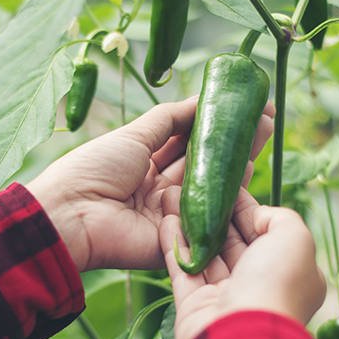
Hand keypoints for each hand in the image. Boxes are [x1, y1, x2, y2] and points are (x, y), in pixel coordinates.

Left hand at [26, 97, 274, 271]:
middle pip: (203, 163)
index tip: (240, 105)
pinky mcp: (179, 239)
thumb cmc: (93, 169)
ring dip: (236, 160)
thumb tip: (200, 100)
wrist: (73, 215)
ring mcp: (171, 215)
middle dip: (232, 139)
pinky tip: (249, 168)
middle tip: (264, 116)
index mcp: (141, 164)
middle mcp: (158, 190)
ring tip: (263, 131)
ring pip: (209, 186)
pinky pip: (207, 215)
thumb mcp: (132, 135)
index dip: (211, 124)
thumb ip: (169, 119)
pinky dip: (227, 194)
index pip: (185, 141)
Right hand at [160, 187, 326, 338]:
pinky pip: (183, 269)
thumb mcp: (296, 239)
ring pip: (205, 253)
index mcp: (289, 272)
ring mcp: (225, 297)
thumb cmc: (276, 285)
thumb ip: (281, 218)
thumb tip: (258, 215)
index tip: (227, 184)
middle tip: (196, 185)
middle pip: (234, 242)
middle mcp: (258, 285)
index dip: (247, 207)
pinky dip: (174, 245)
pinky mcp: (195, 305)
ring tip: (174, 196)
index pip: (266, 233)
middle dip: (214, 213)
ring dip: (190, 224)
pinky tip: (166, 219)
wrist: (242, 337)